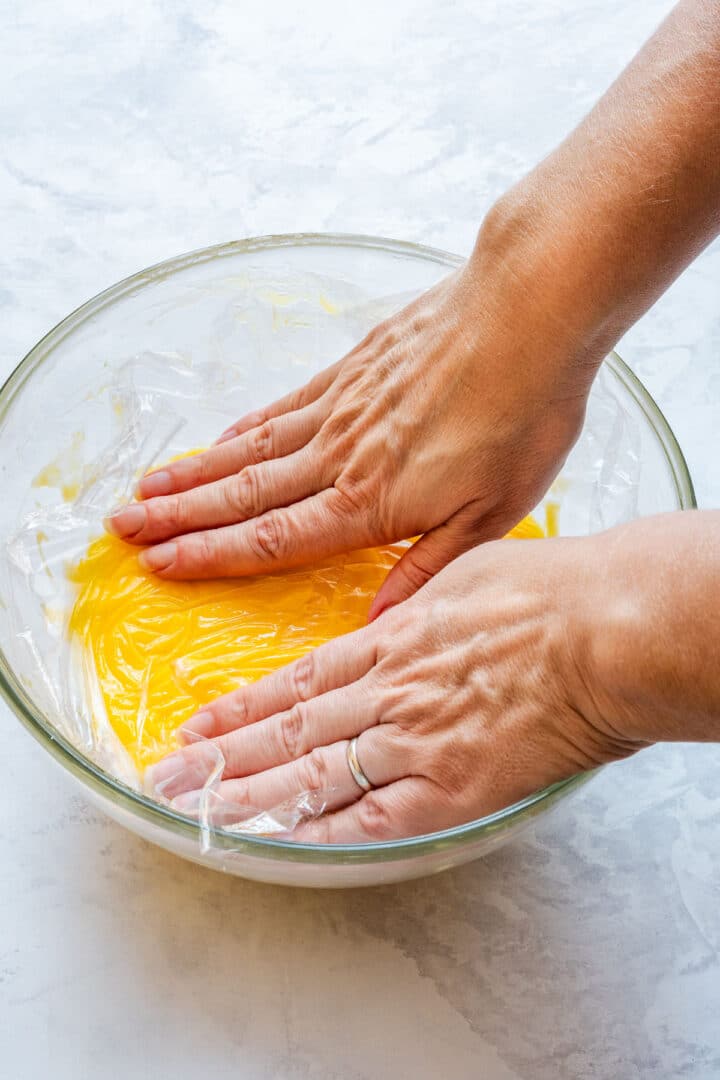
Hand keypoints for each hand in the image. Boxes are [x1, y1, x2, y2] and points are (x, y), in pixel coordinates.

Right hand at [106, 240, 591, 614]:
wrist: (527, 311)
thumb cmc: (524, 417)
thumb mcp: (493, 512)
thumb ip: (429, 566)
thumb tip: (379, 618)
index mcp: (370, 501)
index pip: (272, 539)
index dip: (212, 556)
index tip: (159, 566)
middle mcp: (339, 455)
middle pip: (243, 493)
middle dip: (178, 517)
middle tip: (122, 527)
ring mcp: (339, 407)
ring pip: (250, 448)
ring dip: (196, 473)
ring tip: (148, 487)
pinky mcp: (351, 369)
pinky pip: (283, 406)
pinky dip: (245, 426)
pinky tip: (224, 434)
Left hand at [145, 534, 638, 841]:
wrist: (606, 630)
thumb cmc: (553, 593)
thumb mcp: (471, 568)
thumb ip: (423, 596)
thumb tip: (396, 612)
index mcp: (392, 639)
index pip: (297, 682)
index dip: (242, 707)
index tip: (200, 724)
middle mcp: (386, 691)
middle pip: (288, 731)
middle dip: (223, 755)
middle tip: (171, 774)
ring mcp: (412, 740)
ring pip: (312, 775)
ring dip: (250, 796)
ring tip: (199, 810)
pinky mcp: (449, 787)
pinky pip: (373, 819)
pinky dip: (325, 833)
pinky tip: (282, 846)